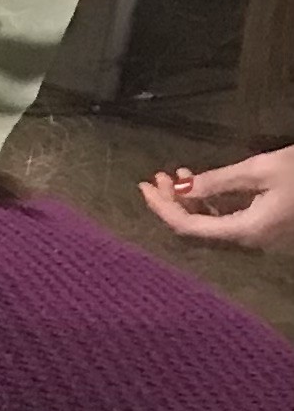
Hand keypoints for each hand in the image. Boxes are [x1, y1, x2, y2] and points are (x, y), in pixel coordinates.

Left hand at [139, 147, 293, 251]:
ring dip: (190, 200)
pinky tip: (201, 184)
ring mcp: (258, 235)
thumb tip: (179, 188)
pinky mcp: (266, 225)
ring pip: (211, 222)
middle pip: (196, 227)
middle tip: (157, 176)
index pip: (188, 226)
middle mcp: (248, 241)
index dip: (162, 208)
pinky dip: (210, 202)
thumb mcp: (262, 170)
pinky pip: (228, 218)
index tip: (144, 186)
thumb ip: (219, 181)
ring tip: (175, 174)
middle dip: (172, 202)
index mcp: (245, 231)